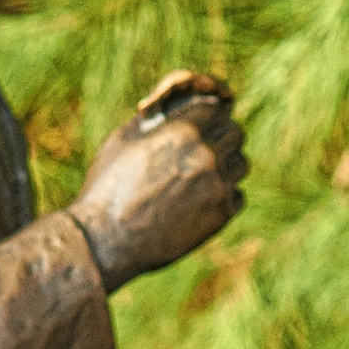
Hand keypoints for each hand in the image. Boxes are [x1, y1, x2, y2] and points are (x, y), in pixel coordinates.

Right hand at [72, 68, 246, 287]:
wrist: (107, 240)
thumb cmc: (108, 187)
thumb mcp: (123, 140)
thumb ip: (155, 120)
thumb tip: (172, 110)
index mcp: (183, 131)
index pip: (215, 109)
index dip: (207, 115)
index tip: (201, 123)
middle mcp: (207, 156)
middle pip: (235, 133)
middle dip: (221, 135)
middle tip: (207, 145)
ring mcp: (217, 187)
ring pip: (241, 164)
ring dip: (227, 164)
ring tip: (204, 173)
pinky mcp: (221, 215)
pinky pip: (237, 195)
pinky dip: (225, 194)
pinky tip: (202, 198)